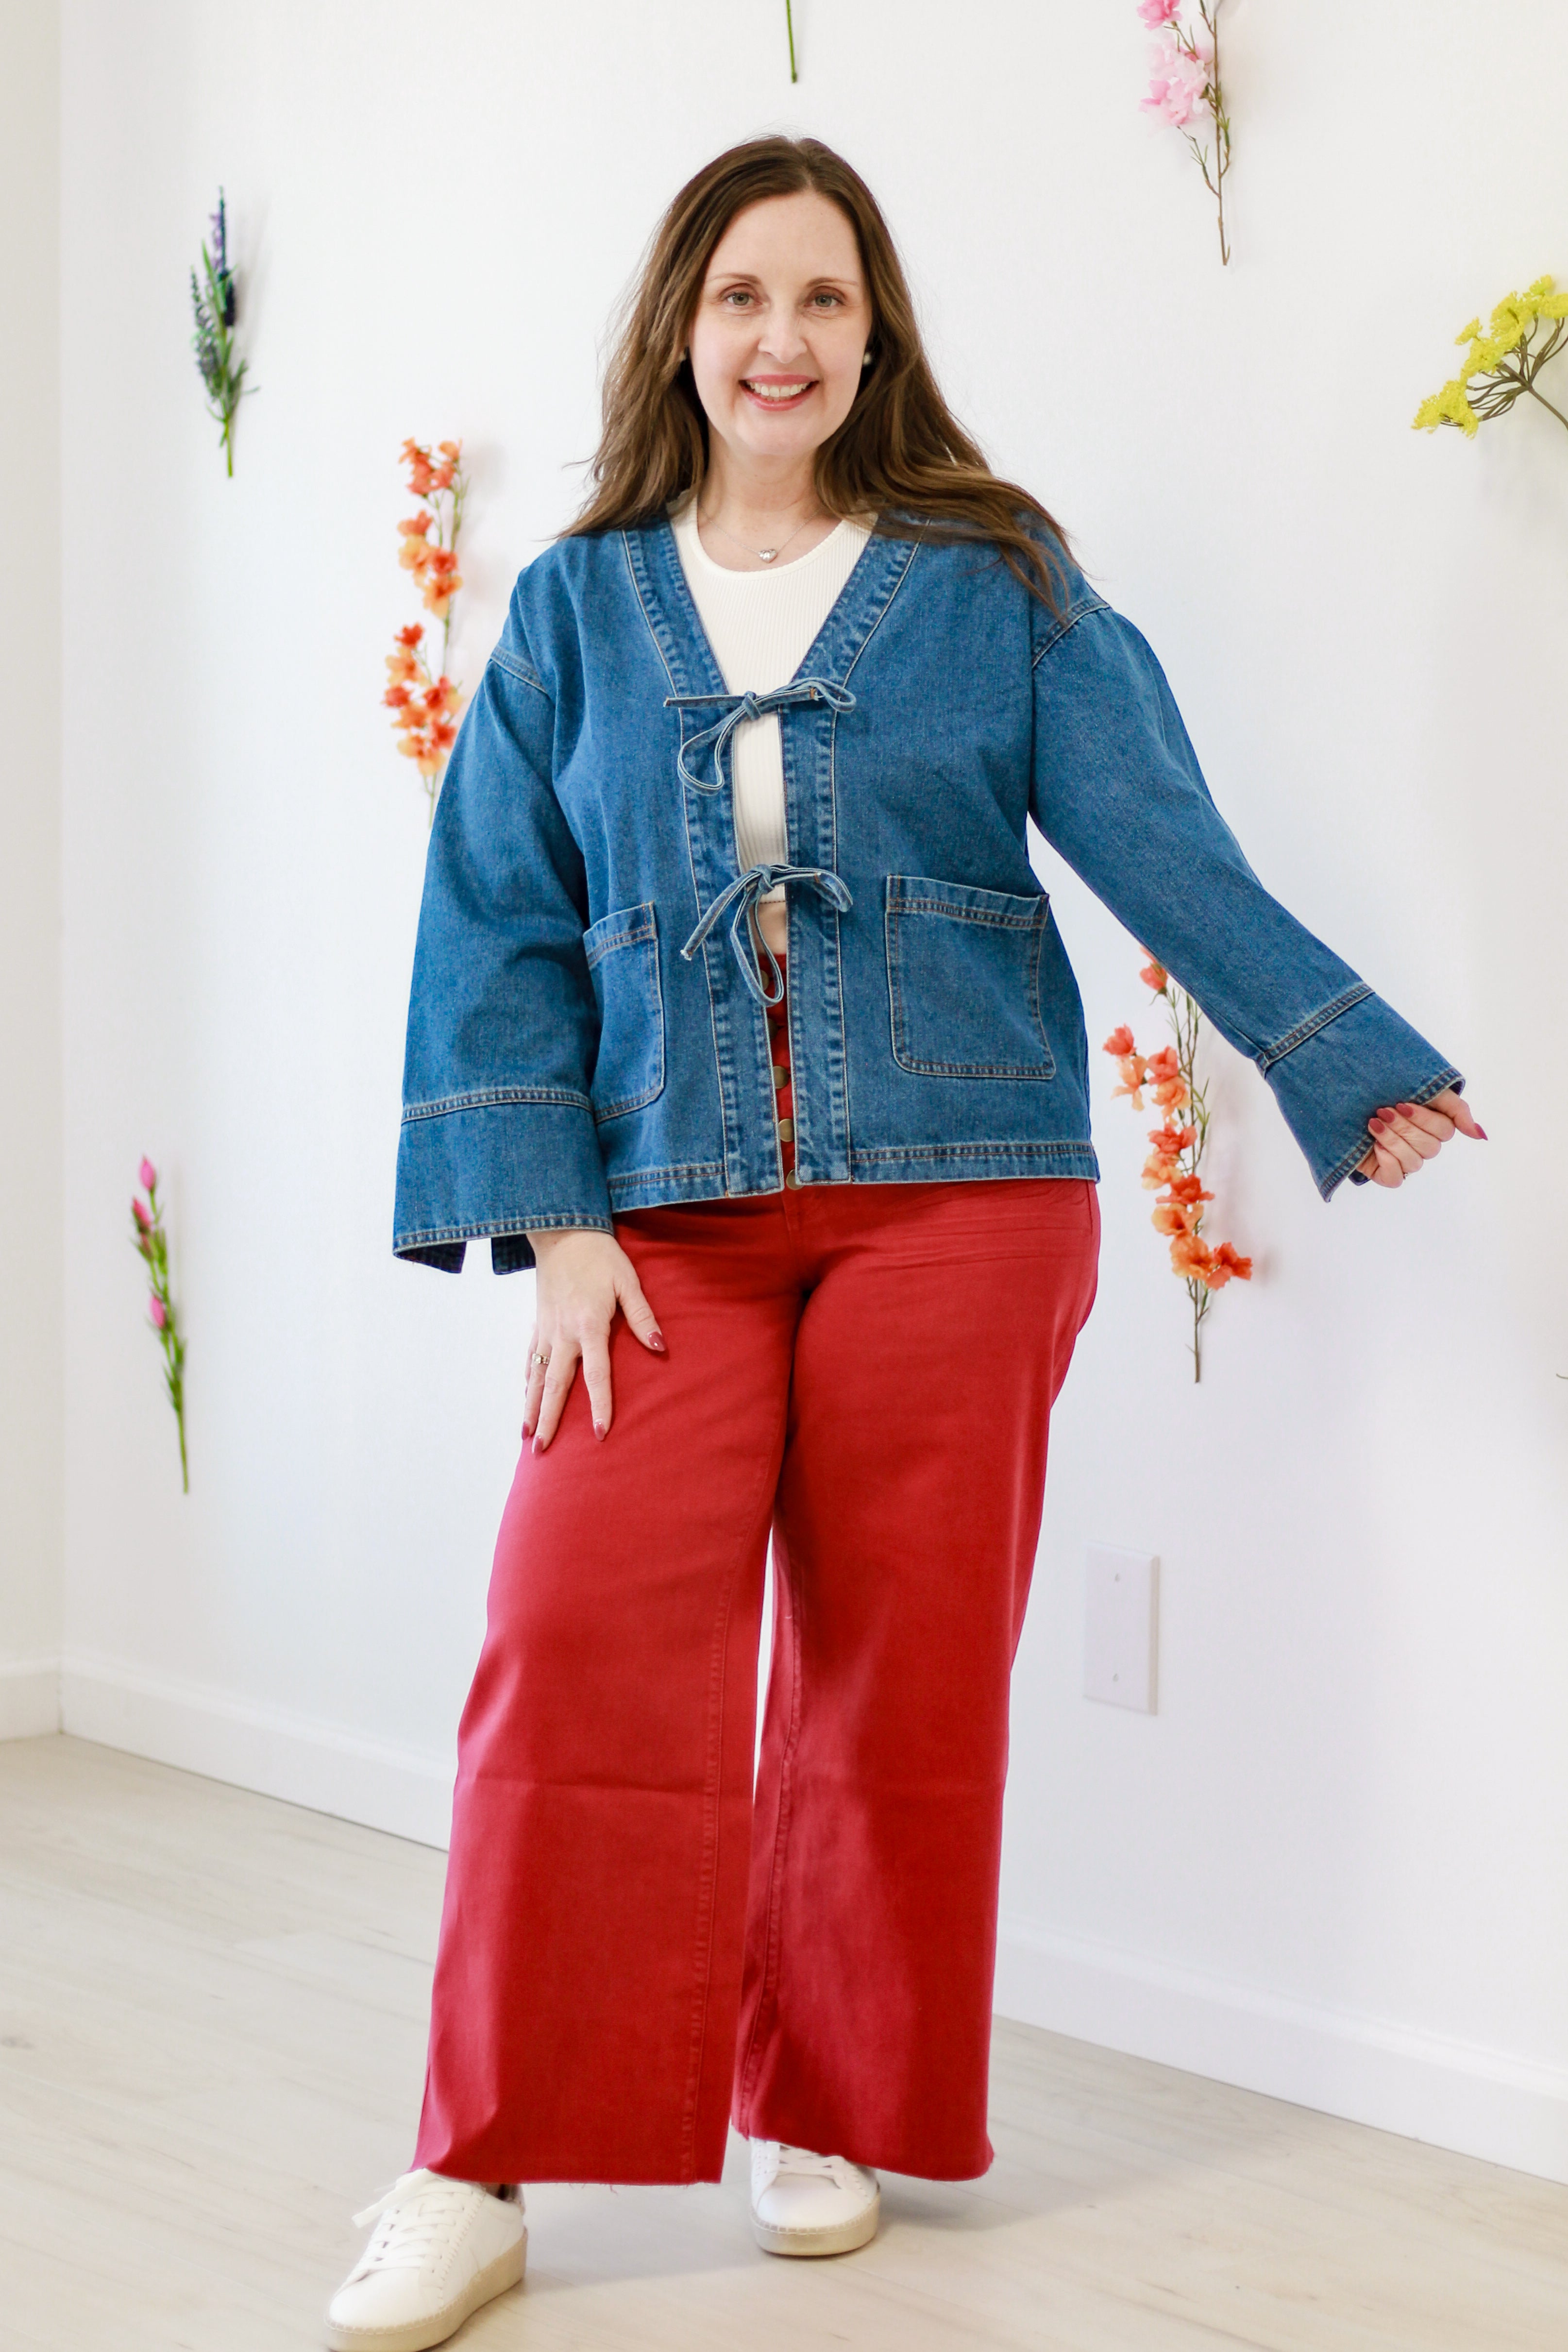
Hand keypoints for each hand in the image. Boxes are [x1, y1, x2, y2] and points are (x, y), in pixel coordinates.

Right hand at [522, 1230, 664, 1450]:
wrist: (563, 1232)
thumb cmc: (600, 1256)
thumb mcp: (628, 1281)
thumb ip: (643, 1316)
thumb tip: (660, 1346)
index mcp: (589, 1325)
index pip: (595, 1374)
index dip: (600, 1404)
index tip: (600, 1432)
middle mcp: (563, 1333)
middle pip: (556, 1385)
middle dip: (550, 1420)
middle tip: (543, 1451)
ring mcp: (546, 1330)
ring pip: (537, 1377)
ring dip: (532, 1407)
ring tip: (528, 1437)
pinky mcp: (538, 1323)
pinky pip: (531, 1358)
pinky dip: (528, 1381)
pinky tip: (527, 1398)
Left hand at [1355, 1086, 1486, 1187]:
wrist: (1341, 1093)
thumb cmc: (1384, 1088)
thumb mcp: (1425, 1088)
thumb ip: (1456, 1109)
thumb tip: (1479, 1135)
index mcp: (1433, 1124)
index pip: (1444, 1131)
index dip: (1424, 1120)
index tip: (1401, 1103)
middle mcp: (1421, 1144)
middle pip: (1430, 1147)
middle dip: (1404, 1128)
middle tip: (1383, 1111)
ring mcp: (1403, 1159)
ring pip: (1414, 1162)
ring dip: (1392, 1141)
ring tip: (1372, 1124)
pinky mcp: (1384, 1172)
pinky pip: (1396, 1179)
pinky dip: (1387, 1162)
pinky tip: (1374, 1146)